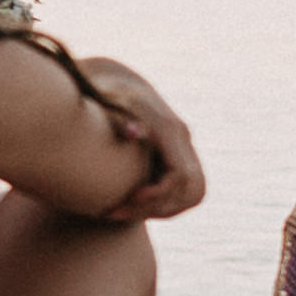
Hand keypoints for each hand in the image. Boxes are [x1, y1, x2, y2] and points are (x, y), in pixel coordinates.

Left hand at [76, 57, 204, 220]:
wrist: (114, 84)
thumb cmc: (104, 95)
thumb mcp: (106, 100)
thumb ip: (118, 116)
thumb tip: (134, 133)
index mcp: (170, 128)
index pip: (179, 175)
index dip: (156, 195)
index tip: (126, 199)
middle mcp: (184, 139)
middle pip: (191, 188)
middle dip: (157, 206)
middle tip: (119, 211)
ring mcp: (185, 148)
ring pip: (192, 193)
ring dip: (161, 208)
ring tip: (124, 210)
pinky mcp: (181, 157)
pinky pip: (186, 192)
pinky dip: (164, 204)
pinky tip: (133, 202)